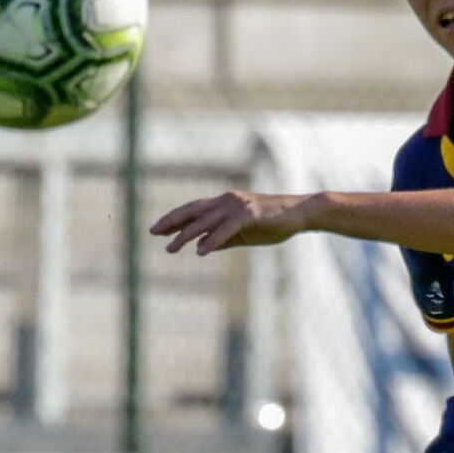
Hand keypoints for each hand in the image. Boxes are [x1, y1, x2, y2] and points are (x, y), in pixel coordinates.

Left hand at [151, 191, 313, 254]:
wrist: (300, 214)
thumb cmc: (274, 223)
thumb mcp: (244, 234)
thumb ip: (223, 238)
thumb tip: (202, 247)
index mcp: (225, 203)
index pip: (194, 209)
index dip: (175, 218)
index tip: (158, 229)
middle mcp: (227, 201)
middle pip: (193, 210)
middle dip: (172, 222)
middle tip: (153, 232)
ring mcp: (237, 206)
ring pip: (205, 221)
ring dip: (186, 235)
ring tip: (171, 248)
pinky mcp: (248, 214)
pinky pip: (226, 229)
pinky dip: (212, 240)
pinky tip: (201, 251)